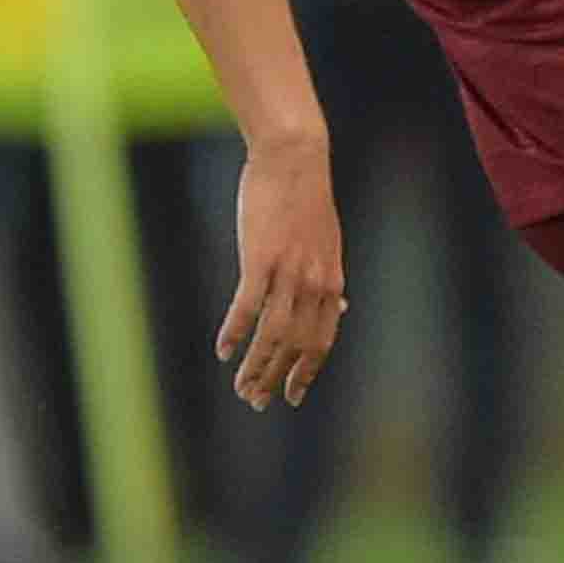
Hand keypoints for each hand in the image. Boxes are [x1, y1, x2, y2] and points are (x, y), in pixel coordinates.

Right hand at [219, 133, 345, 408]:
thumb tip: (340, 307)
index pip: (322, 340)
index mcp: (331, 282)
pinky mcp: (262, 260)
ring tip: (241, 388)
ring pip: (274, 335)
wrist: (295, 160)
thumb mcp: (328, 245)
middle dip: (277, 378)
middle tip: (257, 402)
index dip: (307, 371)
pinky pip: (248, 307)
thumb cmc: (305, 202)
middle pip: (297, 346)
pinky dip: (235, 332)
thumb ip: (330, 280)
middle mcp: (315, 283)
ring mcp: (290, 273)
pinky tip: (223, 350)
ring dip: (255, 366)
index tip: (293, 395)